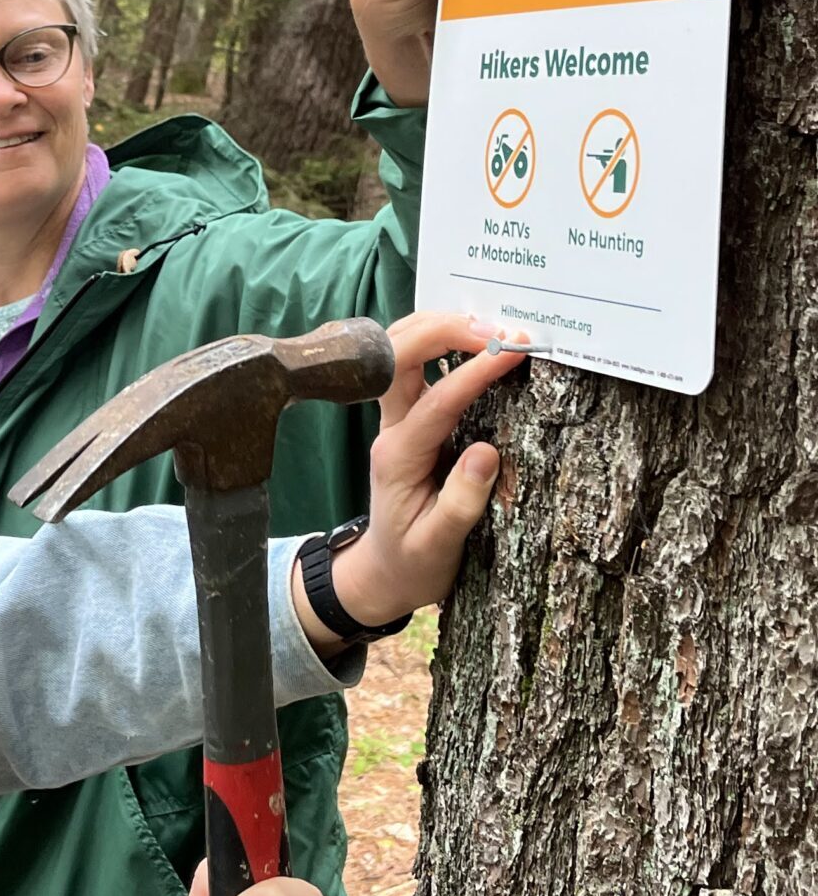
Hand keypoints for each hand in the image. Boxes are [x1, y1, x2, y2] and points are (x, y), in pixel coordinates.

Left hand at [294, 313, 525, 641]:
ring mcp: (396, 419)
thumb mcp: (438, 548)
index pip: (436, 403)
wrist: (383, 572)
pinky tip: (472, 333)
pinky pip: (414, 362)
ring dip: (440, 327)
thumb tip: (486, 453)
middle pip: (400, 357)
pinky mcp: (409, 417)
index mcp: (398, 458)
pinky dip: (439, 339)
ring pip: (401, 350)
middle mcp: (391, 429)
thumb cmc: (413, 563)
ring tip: (492, 322)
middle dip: (446, 331)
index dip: (474, 372)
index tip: (512, 351)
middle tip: (501, 328)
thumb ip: (461, 504)